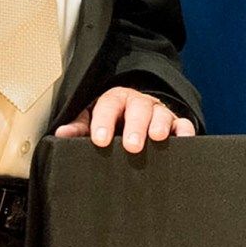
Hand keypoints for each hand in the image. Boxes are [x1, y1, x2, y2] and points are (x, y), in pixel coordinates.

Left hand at [53, 87, 195, 151]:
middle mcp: (139, 104)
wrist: (137, 117)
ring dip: (159, 125)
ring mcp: (159, 113)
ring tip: (157, 138)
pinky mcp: (177, 123)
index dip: (104, 122)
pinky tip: (183, 141)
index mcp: (116, 100)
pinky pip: (184, 124)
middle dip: (135, 127)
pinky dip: (185, 131)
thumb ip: (80, 128)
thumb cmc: (113, 122)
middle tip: (132, 146)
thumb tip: (61, 134)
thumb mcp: (94, 122)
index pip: (109, 106)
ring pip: (162, 114)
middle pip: (138, 109)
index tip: (101, 139)